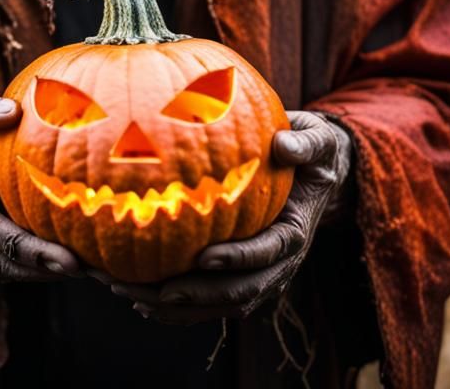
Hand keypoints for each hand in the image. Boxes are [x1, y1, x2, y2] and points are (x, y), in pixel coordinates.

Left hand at [104, 111, 353, 323]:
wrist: (314, 173)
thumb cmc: (309, 152)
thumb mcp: (316, 142)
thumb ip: (305, 144)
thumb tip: (285, 144)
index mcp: (293, 232)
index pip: (267, 253)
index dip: (238, 259)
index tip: (204, 257)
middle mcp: (278, 263)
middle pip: (239, 291)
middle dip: (198, 295)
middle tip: (157, 291)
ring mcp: (258, 274)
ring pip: (219, 303)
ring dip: (177, 307)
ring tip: (134, 297)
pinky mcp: (239, 276)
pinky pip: (208, 300)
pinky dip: (175, 306)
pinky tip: (138, 299)